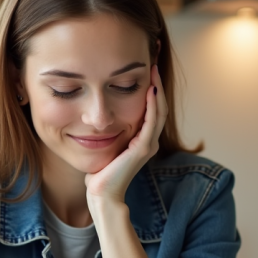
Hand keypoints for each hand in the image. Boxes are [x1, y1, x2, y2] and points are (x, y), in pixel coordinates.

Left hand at [84, 65, 167, 202]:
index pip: (151, 110)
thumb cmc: (101, 173)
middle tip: (153, 64)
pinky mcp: (143, 148)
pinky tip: (150, 90)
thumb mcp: (106, 146)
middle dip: (157, 84)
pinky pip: (151, 121)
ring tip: (154, 71)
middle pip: (159, 107)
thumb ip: (109, 133)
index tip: (146, 71)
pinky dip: (152, 105)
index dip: (151, 90)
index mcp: (142, 140)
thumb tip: (98, 119)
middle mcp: (149, 141)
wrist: (102, 193)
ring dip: (157, 90)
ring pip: (158, 111)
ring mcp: (148, 144)